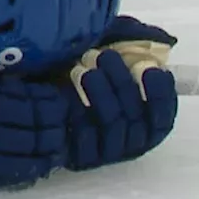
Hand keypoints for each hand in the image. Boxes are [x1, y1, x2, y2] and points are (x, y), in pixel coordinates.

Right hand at [0, 66, 67, 192]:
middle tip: (68, 121)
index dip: (42, 102)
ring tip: (59, 143)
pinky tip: (37, 166)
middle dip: (49, 125)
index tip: (59, 97)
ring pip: (17, 152)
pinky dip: (21, 170)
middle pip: (23, 127)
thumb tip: (18, 84)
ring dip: (42, 148)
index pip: (17, 101)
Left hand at [63, 17, 177, 170]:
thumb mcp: (105, 49)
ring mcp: (104, 151)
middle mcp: (128, 140)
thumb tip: (164, 41)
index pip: (163, 117)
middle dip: (123, 83)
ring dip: (101, 93)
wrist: (33, 88)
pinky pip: (84, 136)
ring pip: (113, 125)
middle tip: (104, 56)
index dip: (163, 95)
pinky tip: (67, 90)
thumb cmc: (78, 69)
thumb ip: (133, 42)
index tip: (153, 68)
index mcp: (142, 122)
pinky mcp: (79, 156)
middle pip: (138, 118)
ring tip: (82, 69)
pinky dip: (78, 110)